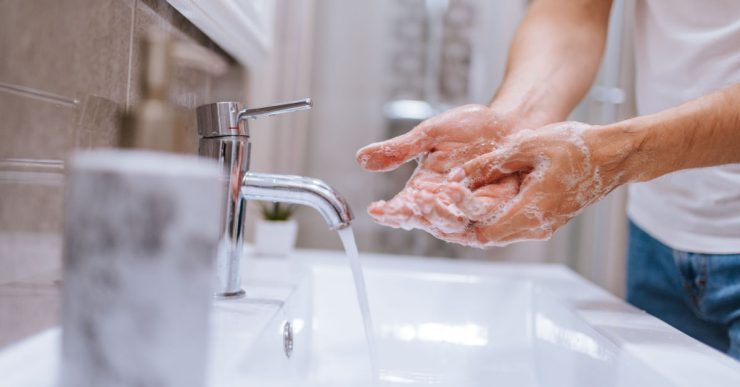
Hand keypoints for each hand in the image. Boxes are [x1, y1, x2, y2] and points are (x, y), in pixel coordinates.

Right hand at [356, 104, 523, 243]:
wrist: (511, 122)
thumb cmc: (471, 129)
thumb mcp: (429, 135)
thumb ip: (398, 150)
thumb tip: (360, 158)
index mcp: (424, 190)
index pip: (403, 208)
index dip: (389, 212)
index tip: (376, 210)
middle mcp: (445, 204)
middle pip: (425, 220)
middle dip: (414, 213)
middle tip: (405, 204)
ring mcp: (469, 208)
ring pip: (451, 223)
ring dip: (438, 213)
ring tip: (426, 198)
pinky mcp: (494, 207)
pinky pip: (479, 214)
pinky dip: (466, 205)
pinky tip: (454, 190)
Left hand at [452, 121, 630, 244]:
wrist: (614, 156)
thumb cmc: (576, 147)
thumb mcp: (528, 146)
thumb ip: (491, 163)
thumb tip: (456, 177)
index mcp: (531, 211)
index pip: (482, 233)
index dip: (456, 222)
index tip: (437, 204)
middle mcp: (536, 227)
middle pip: (485, 238)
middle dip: (458, 224)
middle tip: (433, 208)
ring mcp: (542, 226)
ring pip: (496, 234)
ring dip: (472, 221)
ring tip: (446, 203)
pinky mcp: (546, 220)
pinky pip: (510, 226)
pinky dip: (489, 217)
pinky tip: (472, 201)